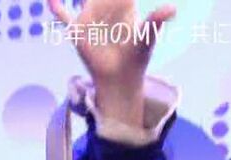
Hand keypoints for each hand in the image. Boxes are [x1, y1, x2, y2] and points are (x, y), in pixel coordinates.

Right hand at [48, 0, 174, 125]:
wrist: (119, 80)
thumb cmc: (136, 59)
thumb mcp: (146, 38)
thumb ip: (155, 21)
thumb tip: (173, 8)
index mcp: (124, 7)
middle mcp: (105, 10)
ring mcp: (90, 20)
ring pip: (84, 0)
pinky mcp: (77, 32)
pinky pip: (64, 17)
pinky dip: (56, 8)